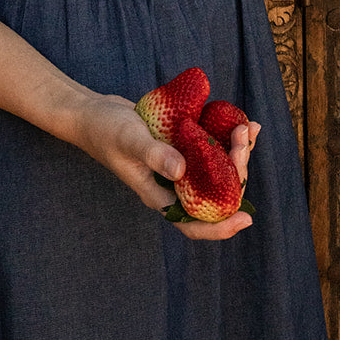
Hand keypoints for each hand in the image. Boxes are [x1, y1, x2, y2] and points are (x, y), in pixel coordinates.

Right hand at [72, 92, 257, 240]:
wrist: (92, 112)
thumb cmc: (105, 130)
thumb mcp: (128, 140)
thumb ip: (154, 155)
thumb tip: (181, 171)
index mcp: (160, 194)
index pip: (194, 223)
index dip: (221, 226)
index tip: (245, 219)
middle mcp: (173, 184)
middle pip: (213, 192)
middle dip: (235, 171)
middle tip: (242, 140)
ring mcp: (177, 165)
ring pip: (216, 169)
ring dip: (235, 152)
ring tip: (247, 127)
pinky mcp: (180, 146)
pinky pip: (209, 147)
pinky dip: (226, 136)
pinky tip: (239, 120)